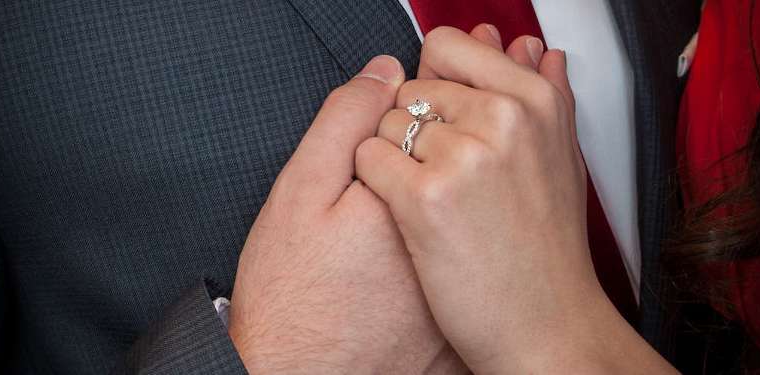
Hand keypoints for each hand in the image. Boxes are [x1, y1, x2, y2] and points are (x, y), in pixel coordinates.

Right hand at [229, 56, 466, 373]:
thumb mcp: (299, 194)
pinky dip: (450, 254)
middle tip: (374, 209)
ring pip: (470, 213)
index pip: (436, 125)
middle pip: (463, 169)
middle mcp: (455, 238)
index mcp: (418, 195)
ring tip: (379, 253)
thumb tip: (386, 73)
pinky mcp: (461, 317)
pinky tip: (403, 278)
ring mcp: (462, 283)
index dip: (401, 128)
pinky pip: (466, 263)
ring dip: (448, 205)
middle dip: (433, 162)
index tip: (372, 159)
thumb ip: (344, 123)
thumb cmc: (289, 294)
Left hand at [356, 26, 673, 373]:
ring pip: (387, 123)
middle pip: (413, 89)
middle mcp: (503, 119)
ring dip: (395, 158)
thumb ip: (544, 93)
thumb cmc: (548, 250)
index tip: (441, 112)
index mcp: (535, 101)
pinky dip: (376, 184)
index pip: (449, 46)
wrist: (545, 324)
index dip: (434, 81)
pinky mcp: (424, 196)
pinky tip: (410, 213)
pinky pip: (369, 158)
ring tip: (436, 200)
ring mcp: (464, 156)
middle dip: (416, 129)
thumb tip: (528, 48)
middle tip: (449, 177)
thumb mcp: (561, 158)